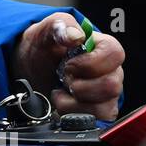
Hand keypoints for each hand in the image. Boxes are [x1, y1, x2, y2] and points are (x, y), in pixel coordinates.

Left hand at [10, 12, 124, 119]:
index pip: (115, 54)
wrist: (30, 69)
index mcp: (103, 48)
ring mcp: (107, 94)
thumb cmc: (44, 47)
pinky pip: (97, 120)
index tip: (68, 64)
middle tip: (63, 79)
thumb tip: (75, 35)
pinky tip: (62, 104)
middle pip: (111, 85)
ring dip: (74, 102)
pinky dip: (74, 115)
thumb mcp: (46, 31)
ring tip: (59, 92)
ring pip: (104, 107)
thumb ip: (59, 26)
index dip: (90, 63)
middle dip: (80, 86)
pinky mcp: (99, 111)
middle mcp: (111, 71)